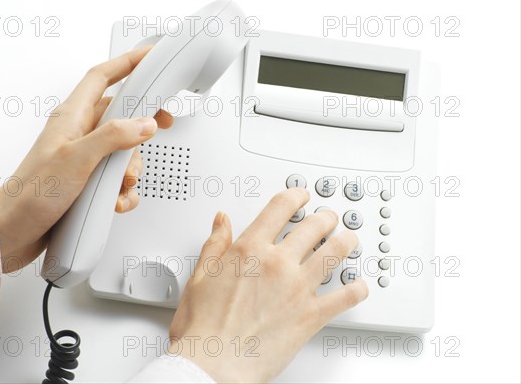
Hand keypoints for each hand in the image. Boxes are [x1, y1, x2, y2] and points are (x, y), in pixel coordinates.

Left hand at [0, 46, 172, 272]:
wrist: (12, 233)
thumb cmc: (31, 195)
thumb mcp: (76, 160)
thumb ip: (113, 137)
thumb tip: (144, 123)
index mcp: (72, 117)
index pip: (102, 77)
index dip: (126, 62)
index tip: (150, 56)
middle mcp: (78, 134)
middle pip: (121, 114)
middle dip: (142, 126)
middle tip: (161, 125)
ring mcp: (83, 158)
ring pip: (123, 150)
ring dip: (132, 169)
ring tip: (122, 183)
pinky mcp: (86, 181)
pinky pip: (117, 178)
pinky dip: (123, 191)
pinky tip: (116, 201)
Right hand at [168, 188, 368, 382]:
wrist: (212, 364)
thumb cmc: (203, 327)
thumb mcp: (199, 276)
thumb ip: (214, 244)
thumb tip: (221, 221)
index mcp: (250, 249)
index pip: (280, 207)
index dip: (296, 195)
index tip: (301, 195)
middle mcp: (278, 263)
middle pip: (313, 226)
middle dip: (325, 217)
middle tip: (328, 217)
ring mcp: (298, 288)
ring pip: (335, 252)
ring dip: (346, 242)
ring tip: (348, 239)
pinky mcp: (311, 315)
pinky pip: (345, 296)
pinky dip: (356, 289)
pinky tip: (358, 285)